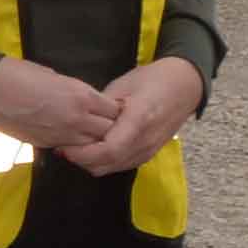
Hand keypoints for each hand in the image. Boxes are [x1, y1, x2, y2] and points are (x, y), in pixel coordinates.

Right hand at [0, 54, 113, 151]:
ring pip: (93, 146)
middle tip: (105, 125)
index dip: (116, 111)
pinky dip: (76, 146)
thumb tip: (86, 102)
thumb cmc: (20, 74)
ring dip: (93, 141)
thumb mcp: (56, 77)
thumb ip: (76, 92)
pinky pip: (72, 149)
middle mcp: (78, 118)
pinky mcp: (48, 145)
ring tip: (89, 134)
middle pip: (109, 132)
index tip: (113, 110)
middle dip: (110, 129)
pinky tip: (72, 139)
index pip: (115, 111)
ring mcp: (63, 135)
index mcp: (82, 96)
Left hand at [54, 56, 202, 178]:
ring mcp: (148, 151)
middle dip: (81, 160)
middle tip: (62, 146)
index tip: (64, 145)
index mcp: (139, 120)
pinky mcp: (148, 155)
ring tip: (74, 148)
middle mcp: (145, 141)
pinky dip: (103, 162)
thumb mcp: (124, 85)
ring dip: (91, 162)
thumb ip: (102, 106)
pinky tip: (92, 149)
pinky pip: (120, 165)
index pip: (108, 149)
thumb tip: (78, 120)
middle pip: (107, 164)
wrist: (185, 87)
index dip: (83, 153)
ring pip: (112, 168)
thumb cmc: (153, 80)